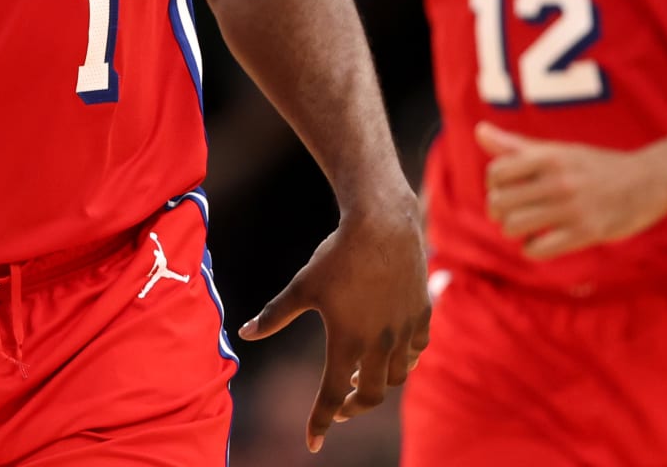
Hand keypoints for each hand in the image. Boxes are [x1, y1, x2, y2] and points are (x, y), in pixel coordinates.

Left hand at [237, 197, 429, 452]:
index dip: (319, 423)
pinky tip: (392, 352)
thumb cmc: (338, 255)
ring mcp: (405, 330)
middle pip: (370, 397)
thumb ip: (274, 315)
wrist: (383, 223)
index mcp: (347, 341)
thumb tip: (244, 334)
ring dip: (380, 384)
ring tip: (363, 375)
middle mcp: (380, 343)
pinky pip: (417, 351)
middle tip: (339, 405)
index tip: (313, 442)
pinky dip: (405, 360)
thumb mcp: (302, 286)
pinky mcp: (422, 314)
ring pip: (398, 377)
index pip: (330, 396)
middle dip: (352, 408)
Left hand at [478, 122, 666, 258]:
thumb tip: (479, 131)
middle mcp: (559, 179)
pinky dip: (532, 249)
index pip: (496, 172)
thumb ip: (517, 146)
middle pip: (499, 202)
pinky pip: (538, 249)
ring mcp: (572, 207)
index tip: (507, 189)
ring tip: (527, 226)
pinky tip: (541, 241)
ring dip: (514, 230)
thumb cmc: (596, 165)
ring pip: (513, 226)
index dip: (494, 184)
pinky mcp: (586, 233)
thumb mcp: (558, 150)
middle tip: (512, 212)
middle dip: (499, 211)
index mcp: (550, 156)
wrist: (649, 180)